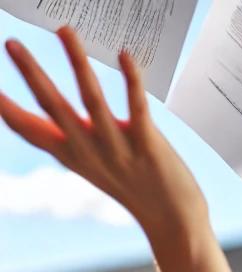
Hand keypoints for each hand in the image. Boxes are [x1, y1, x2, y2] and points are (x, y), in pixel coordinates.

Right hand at [0, 25, 208, 242]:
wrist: (174, 221)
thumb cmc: (135, 187)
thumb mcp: (93, 163)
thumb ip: (68, 136)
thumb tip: (44, 102)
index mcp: (73, 156)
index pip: (31, 131)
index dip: (7, 110)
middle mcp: (90, 152)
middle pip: (54, 107)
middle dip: (32, 74)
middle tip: (11, 42)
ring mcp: (118, 149)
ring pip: (92, 100)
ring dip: (77, 63)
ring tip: (65, 30)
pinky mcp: (148, 146)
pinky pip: (137, 108)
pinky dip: (131, 80)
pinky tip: (125, 55)